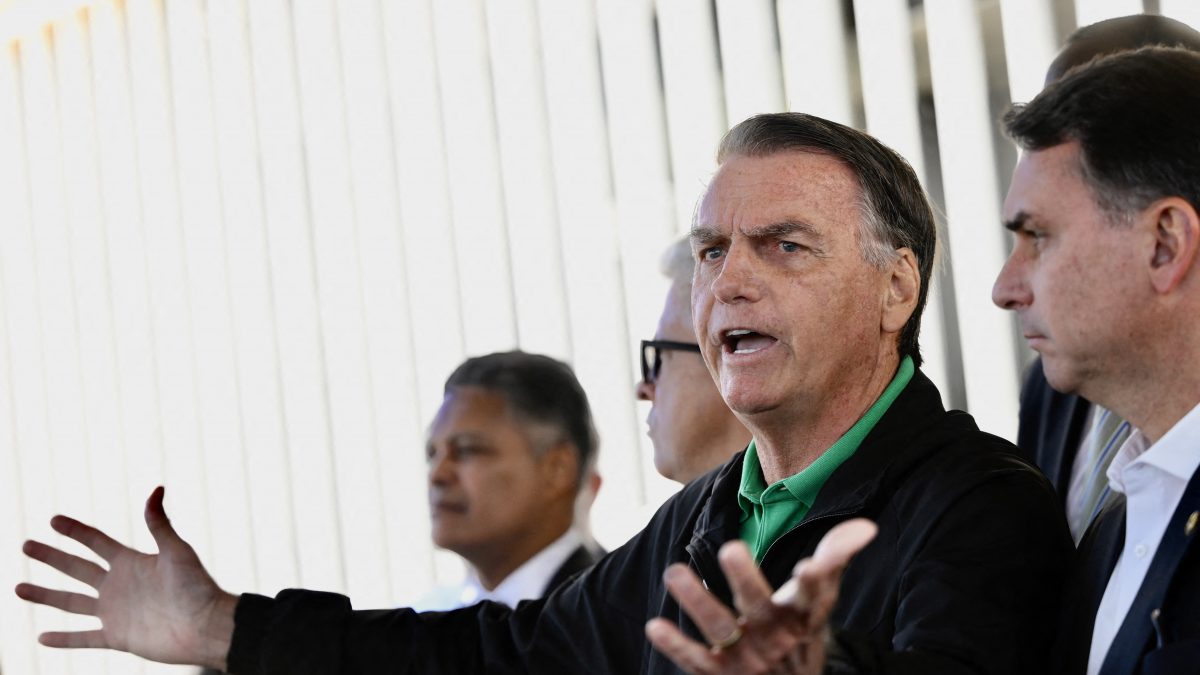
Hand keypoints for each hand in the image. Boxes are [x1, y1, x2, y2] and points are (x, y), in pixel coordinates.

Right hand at [14, 487, 237, 669]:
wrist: (206, 625)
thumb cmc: (197, 586)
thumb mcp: (176, 551)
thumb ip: (159, 523)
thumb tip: (156, 488)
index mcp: (131, 562)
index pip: (96, 542)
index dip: (75, 531)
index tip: (52, 520)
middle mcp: (119, 585)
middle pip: (77, 568)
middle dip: (51, 557)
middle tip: (26, 545)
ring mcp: (116, 612)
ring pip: (72, 603)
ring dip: (46, 596)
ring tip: (18, 588)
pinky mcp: (118, 637)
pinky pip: (84, 638)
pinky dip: (64, 639)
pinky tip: (41, 637)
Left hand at [646, 518, 876, 674]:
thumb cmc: (799, 630)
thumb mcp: (818, 600)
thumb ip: (835, 558)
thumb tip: (866, 527)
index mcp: (803, 618)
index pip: (813, 599)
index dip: (813, 583)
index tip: (808, 566)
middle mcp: (775, 637)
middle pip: (761, 608)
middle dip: (746, 580)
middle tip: (731, 548)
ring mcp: (746, 657)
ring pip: (721, 630)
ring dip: (697, 602)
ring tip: (673, 572)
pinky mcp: (719, 673)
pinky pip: (696, 660)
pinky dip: (677, 646)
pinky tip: (654, 625)